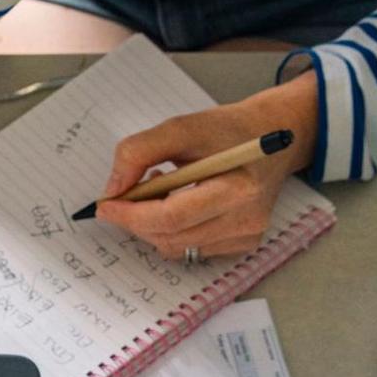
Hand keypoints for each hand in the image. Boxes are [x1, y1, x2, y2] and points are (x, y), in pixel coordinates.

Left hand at [95, 72, 319, 256]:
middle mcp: (246, 219)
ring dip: (152, 226)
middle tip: (121, 196)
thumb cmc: (227, 131)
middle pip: (170, 237)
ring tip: (156, 192)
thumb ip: (140, 152)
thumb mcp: (180, 128)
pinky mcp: (243, 244)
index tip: (105, 204)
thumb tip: (114, 188)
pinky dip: (171, 232)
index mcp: (237, 188)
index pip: (171, 217)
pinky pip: (191, 249)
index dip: (131, 214)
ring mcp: (247, 236)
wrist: (271, 137)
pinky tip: (176, 205)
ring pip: (176, 247)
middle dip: (135, 220)